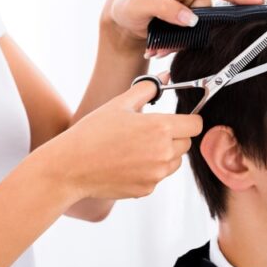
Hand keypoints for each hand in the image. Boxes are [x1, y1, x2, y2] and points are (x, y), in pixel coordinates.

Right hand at [40, 74, 200, 201]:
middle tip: (149, 132)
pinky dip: (149, 170)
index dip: (188, 120)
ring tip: (136, 148)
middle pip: (186, 143)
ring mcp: (156, 174)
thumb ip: (147, 89)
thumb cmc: (92, 133)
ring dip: (165, 154)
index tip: (178, 119)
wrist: (70, 167)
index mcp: (159, 128)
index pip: (195, 124)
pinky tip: (127, 163)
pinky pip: (158, 177)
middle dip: (174, 136)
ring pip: (175, 162)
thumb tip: (165, 76)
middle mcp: (163, 153)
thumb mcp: (119, 104)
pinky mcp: (147, 189)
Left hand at [101, 0, 266, 55]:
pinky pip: (195, 34)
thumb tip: (189, 18)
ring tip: (158, 45)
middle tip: (166, 46)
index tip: (257, 2)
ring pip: (202, 28)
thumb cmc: (128, 4)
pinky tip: (162, 44)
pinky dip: (179, 43)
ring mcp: (193, 2)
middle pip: (209, 14)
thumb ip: (164, 8)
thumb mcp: (138, 5)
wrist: (122, 16)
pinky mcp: (192, 16)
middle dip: (191, 34)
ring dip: (181, 41)